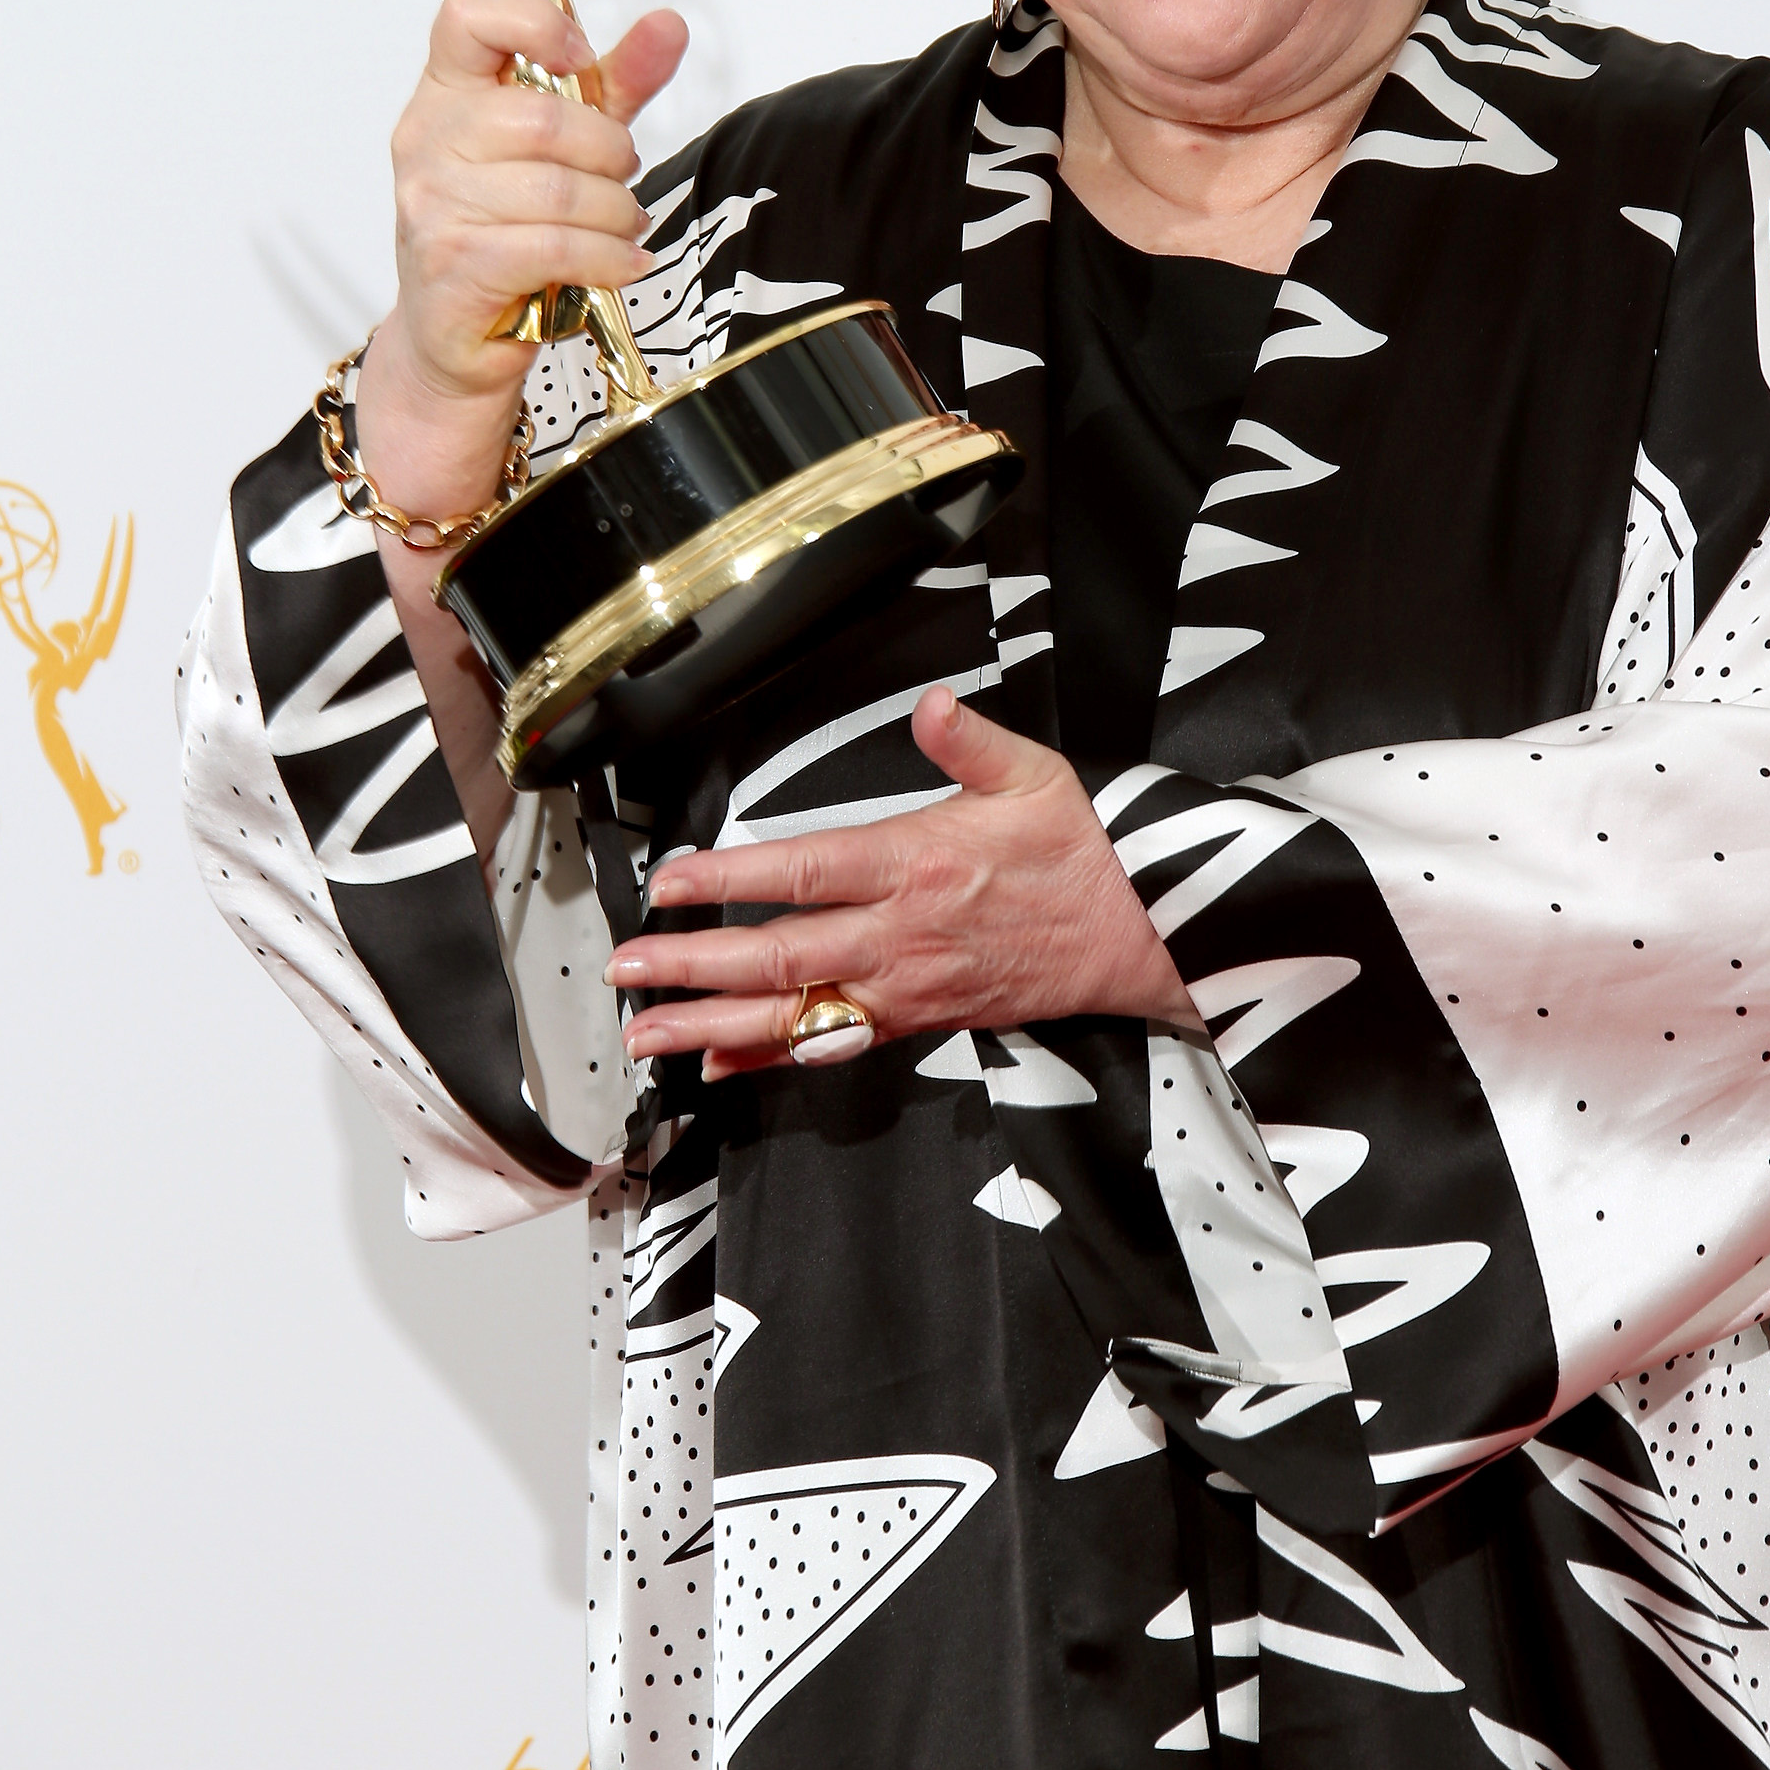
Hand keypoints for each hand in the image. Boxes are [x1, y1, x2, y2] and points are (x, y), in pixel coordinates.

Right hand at [358, 0, 689, 516]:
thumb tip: (669, 24)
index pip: (469, 14)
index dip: (535, 21)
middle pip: (541, 117)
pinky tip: (621, 263)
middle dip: (609, 152)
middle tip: (622, 179)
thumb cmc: (505, 230)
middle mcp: (428, 139)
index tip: (580, 58)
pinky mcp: (454, 265)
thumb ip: (613, 84)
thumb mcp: (565, 146)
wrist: (455, 337)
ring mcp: (433, 204)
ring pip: (557, 189)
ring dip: (616, 213)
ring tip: (623, 228)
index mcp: (447, 92)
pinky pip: (552, 246)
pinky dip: (606, 257)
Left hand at [605, 686, 1197, 1075]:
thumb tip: (931, 705)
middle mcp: (901, 934)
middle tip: (626, 969)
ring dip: (713, 1025)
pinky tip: (723, 1063)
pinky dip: (774, 1058)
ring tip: (647, 1034)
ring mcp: (907, 986)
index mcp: (918, 863)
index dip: (727, 879)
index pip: (801, 871)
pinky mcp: (921, 1019)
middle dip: (691, 965)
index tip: (667, 884)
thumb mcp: (1035, 774)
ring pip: (795, 1014)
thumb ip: (969, 740)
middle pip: (778, 955)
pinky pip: (835, 1046)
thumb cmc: (1086, 852)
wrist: (1143, 933)